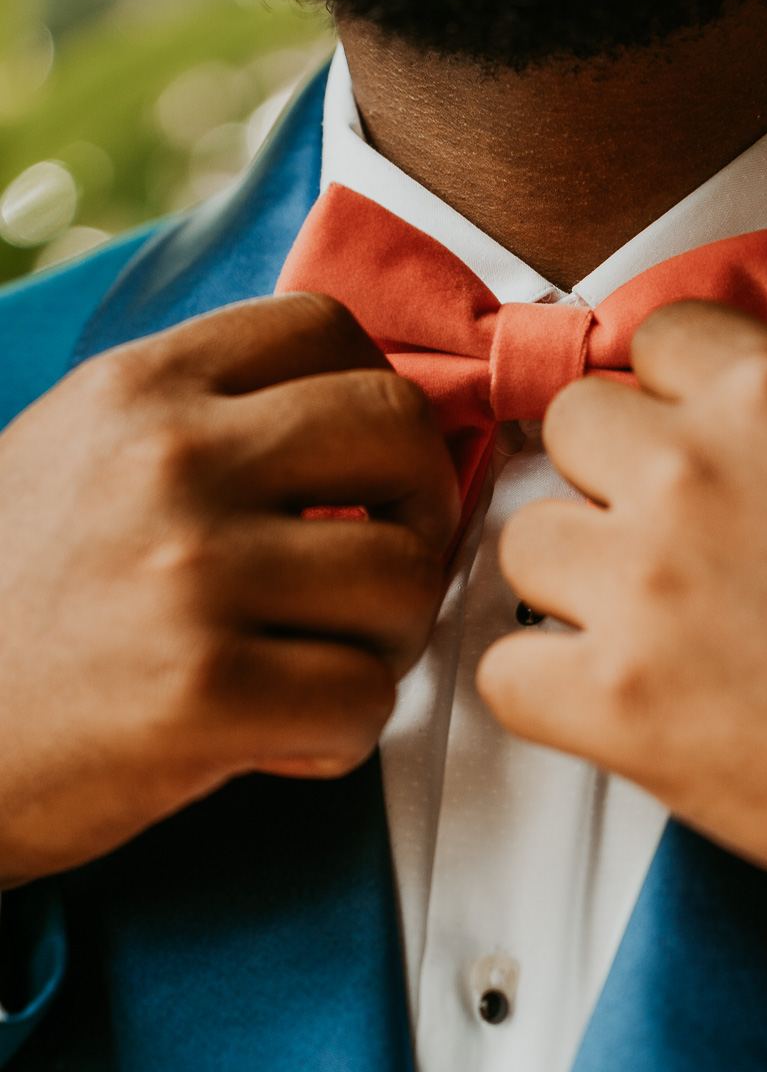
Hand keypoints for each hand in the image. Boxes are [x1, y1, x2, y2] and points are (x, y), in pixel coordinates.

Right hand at [0, 293, 458, 886]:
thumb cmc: (12, 612)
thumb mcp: (78, 456)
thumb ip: (203, 422)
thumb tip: (356, 425)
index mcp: (142, 389)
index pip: (327, 330)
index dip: (374, 411)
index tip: (364, 480)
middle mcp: (170, 461)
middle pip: (398, 433)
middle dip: (420, 514)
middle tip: (379, 577)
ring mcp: (189, 573)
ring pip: (403, 578)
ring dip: (387, 643)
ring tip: (320, 671)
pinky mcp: (204, 692)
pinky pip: (365, 698)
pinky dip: (343, 736)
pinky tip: (282, 741)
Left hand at [478, 303, 766, 916]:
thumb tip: (726, 440)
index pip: (649, 342)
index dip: (668, 403)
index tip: (686, 450)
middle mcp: (690, 473)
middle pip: (567, 431)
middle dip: (609, 483)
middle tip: (668, 549)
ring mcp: (644, 589)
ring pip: (522, 546)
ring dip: (573, 587)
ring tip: (647, 638)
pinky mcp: (619, 707)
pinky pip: (503, 674)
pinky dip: (545, 693)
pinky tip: (610, 709)